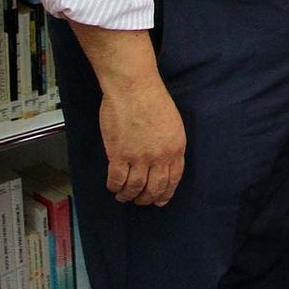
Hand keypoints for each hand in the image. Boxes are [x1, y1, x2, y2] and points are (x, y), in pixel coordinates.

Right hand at [100, 76, 185, 205]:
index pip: (173, 179)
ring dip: (129, 195)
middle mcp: (160, 156)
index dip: (166, 193)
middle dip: (147, 198)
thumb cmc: (152, 98)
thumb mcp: (172, 122)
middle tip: (140, 200)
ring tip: (124, 196)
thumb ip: (169, 144)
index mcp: (176, 148)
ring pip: (135, 188)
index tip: (159, 200)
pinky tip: (113, 186)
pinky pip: (117, 179)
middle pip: (155, 188)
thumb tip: (162, 161)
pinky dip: (115, 186)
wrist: (133, 87)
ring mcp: (139, 157)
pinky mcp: (119, 154)